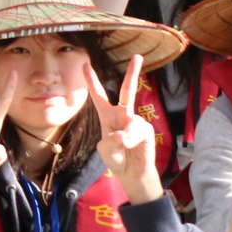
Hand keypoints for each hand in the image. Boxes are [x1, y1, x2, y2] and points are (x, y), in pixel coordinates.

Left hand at [86, 55, 161, 204]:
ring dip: (125, 136)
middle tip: (138, 56)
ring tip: (123, 146)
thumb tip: (122, 133)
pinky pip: (137, 130)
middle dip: (133, 73)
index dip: (92, 80)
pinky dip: (132, 139)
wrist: (133, 174)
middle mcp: (122, 115)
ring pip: (130, 120)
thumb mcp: (105, 151)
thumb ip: (110, 141)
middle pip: (127, 91)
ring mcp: (135, 121)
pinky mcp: (146, 130)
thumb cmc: (117, 160)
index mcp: (107, 116)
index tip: (86, 64)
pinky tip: (131, 146)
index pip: (98, 95)